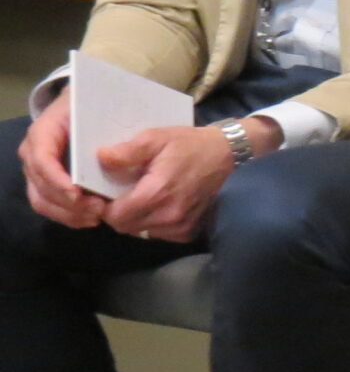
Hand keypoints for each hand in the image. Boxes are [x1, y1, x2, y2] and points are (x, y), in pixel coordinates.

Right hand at [18, 97, 105, 229]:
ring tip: (96, 217)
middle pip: (40, 187)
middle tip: (97, 210)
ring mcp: (35, 171)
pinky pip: (49, 206)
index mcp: (42, 133)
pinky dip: (68, 216)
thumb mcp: (93, 110)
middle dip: (67, 203)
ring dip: (68, 214)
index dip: (57, 180)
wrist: (78, 107)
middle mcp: (32, 154)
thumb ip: (100, 128)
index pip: (42, 160)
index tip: (77, 194)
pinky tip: (89, 219)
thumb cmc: (88, 108)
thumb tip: (106, 156)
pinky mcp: (43, 183)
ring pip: (42, 201)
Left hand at [99, 126, 236, 243]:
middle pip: (125, 227)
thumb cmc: (188, 145)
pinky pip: (160, 234)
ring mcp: (181, 226)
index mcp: (156, 194)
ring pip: (142, 232)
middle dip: (120, 213)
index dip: (105, 207)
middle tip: (125, 194)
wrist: (226, 154)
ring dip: (137, 219)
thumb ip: (127, 151)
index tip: (107, 194)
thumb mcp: (155, 138)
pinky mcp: (190, 231)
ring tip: (146, 198)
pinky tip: (162, 206)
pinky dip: (155, 223)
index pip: (114, 217)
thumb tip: (101, 158)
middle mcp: (169, 216)